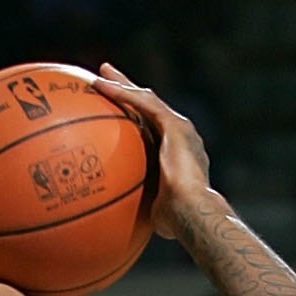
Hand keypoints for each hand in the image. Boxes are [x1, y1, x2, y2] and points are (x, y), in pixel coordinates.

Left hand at [94, 66, 209, 239]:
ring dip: (122, 85)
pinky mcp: (175, 125)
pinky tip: (102, 86)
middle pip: (149, 106)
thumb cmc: (176, 222)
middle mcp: (181, 136)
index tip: (117, 112)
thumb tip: (121, 218)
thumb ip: (142, 205)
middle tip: (107, 79)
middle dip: (128, 90)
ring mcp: (179, 128)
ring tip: (101, 73)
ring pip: (146, 99)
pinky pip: (144, 103)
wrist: (193, 213)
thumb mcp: (154, 211)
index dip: (134, 117)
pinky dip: (122, 93)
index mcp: (177, 153)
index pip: (152, 129)